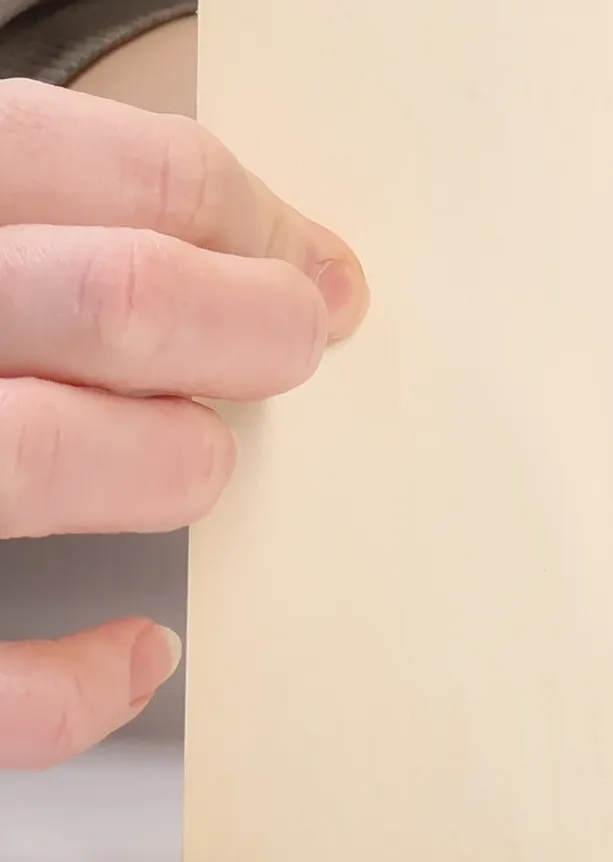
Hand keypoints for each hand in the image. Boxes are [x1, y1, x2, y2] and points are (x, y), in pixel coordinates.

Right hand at [0, 79, 367, 766]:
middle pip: (120, 297)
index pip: (132, 173)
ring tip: (192, 466)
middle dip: (251, 328)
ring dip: (170, 466)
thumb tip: (304, 269)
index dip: (261, 224)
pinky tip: (141, 653)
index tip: (320, 271)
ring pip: (44, 455)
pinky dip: (75, 688)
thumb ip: (60, 213)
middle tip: (290, 349)